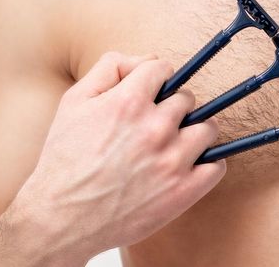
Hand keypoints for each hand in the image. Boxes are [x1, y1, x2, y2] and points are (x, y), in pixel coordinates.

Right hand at [1, 52, 224, 264]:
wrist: (61, 219)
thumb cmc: (65, 159)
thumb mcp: (74, 101)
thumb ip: (109, 68)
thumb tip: (146, 59)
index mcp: (128, 102)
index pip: (163, 69)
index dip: (155, 79)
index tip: (151, 92)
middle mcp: (154, 128)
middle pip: (187, 99)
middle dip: (172, 107)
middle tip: (155, 124)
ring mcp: (172, 161)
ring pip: (207, 128)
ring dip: (194, 132)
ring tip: (174, 144)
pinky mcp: (184, 192)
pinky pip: (217, 166)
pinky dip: (207, 164)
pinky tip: (187, 166)